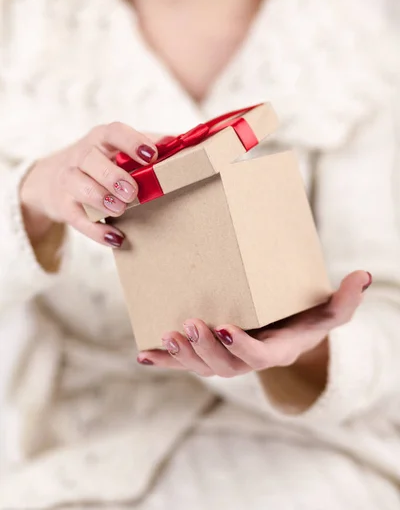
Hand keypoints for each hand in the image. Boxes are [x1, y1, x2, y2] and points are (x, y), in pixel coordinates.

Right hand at [20, 122, 157, 246]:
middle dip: (112, 176)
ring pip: (77, 184)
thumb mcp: (122, 149)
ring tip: (120, 209)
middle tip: (132, 192)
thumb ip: (152, 144)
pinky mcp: (64, 206)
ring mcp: (69, 180)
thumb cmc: (103, 162)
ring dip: (99, 198)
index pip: (113, 133)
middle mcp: (81, 155)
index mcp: (101, 138)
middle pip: (90, 159)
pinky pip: (77, 218)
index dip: (132, 142)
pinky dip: (96, 230)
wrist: (54, 179)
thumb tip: (183, 142)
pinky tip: (116, 238)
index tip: (152, 155)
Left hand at [137, 271, 371, 380]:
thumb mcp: (328, 310)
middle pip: (224, 365)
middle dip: (205, 349)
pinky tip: (144, 355)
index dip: (242, 347)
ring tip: (167, 336)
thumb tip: (362, 276)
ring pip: (202, 366)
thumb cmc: (305, 318)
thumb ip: (344, 299)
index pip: (260, 356)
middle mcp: (247, 360)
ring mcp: (225, 359)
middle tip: (192, 325)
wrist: (284, 332)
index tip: (225, 327)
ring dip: (183, 354)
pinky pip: (185, 363)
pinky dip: (165, 361)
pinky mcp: (208, 354)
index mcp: (276, 350)